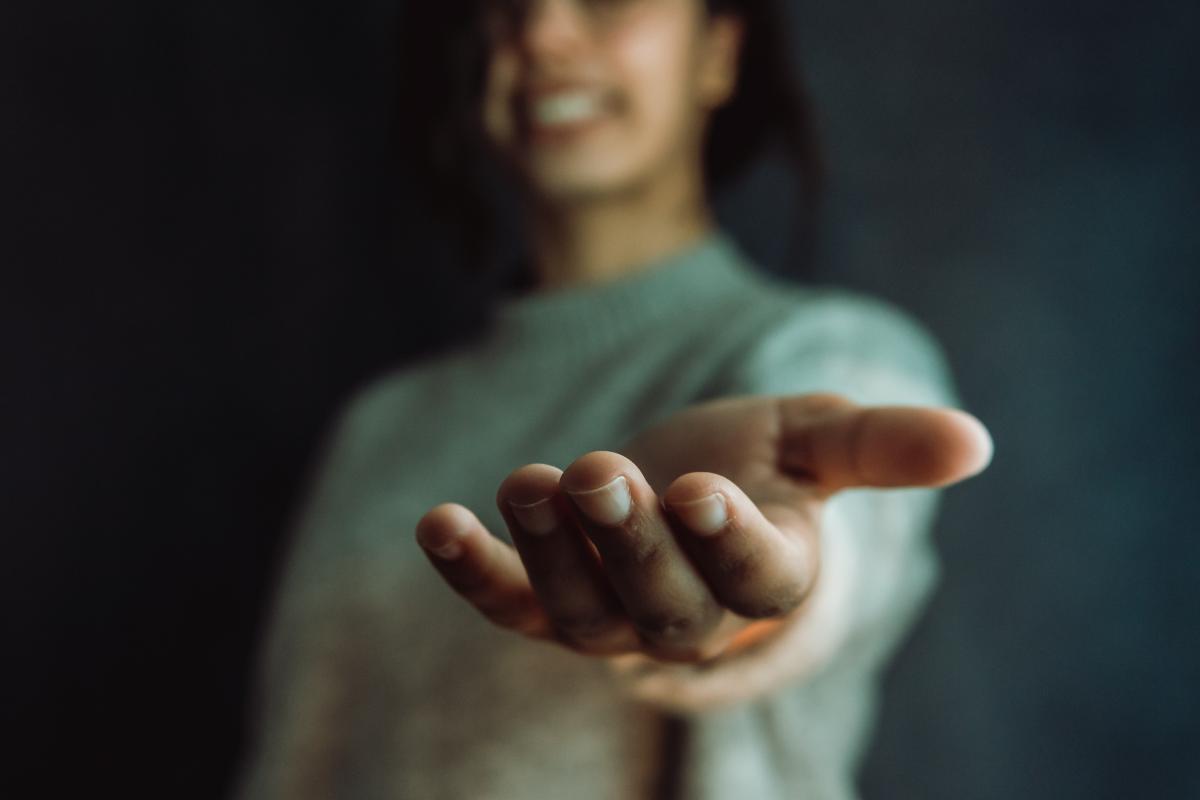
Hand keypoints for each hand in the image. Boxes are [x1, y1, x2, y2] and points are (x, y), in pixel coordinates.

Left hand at [414, 393, 992, 663]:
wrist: (680, 494)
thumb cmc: (758, 466)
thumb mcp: (816, 440)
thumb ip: (884, 445)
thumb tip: (977, 442)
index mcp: (767, 575)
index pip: (756, 579)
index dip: (730, 542)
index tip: (705, 490)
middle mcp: (690, 614)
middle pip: (663, 605)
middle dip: (630, 546)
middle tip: (603, 474)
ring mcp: (612, 616)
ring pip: (580, 610)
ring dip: (548, 551)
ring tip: (531, 482)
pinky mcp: (544, 601)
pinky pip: (506, 603)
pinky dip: (471, 571)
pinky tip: (436, 523)